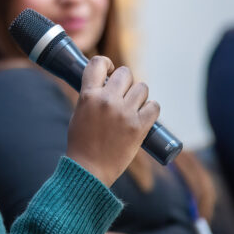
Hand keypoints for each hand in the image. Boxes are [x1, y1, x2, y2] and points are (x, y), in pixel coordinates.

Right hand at [66, 57, 159, 186]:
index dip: (106, 63)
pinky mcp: (139, 127)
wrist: (89, 170)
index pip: (98, 63)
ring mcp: (124, 113)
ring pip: (142, 88)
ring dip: (139, 95)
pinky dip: (150, 109)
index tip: (109, 72)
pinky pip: (154, 106)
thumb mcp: (78, 112)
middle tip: (122, 93)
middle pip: (125, 73)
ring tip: (133, 106)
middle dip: (125, 81)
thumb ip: (91, 96)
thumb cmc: (81, 142)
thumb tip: (105, 83)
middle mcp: (107, 101)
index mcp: (88, 95)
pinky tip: (144, 115)